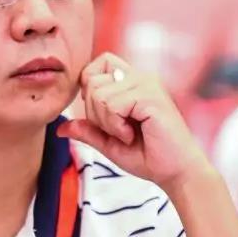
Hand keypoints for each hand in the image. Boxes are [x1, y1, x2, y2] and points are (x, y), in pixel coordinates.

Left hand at [58, 53, 211, 191]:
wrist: (176, 173)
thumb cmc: (148, 156)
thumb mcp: (109, 143)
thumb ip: (88, 130)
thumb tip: (60, 127)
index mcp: (132, 81)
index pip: (99, 63)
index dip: (90, 87)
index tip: (103, 114)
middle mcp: (140, 76)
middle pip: (92, 79)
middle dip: (95, 112)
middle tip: (118, 129)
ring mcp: (146, 83)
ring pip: (98, 93)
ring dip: (106, 122)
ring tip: (128, 133)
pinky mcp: (150, 96)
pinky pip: (111, 104)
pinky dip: (115, 126)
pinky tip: (133, 134)